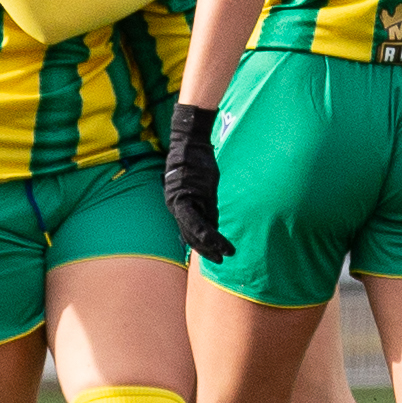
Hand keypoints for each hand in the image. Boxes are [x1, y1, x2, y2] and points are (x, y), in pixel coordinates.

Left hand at [164, 104, 233, 262]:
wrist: (189, 142)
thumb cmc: (195, 161)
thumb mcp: (201, 186)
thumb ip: (205, 205)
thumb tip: (213, 224)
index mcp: (176, 204)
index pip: (187, 231)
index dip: (200, 245)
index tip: (213, 254)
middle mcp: (174, 206)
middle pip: (189, 235)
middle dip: (206, 250)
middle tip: (220, 260)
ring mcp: (180, 202)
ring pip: (193, 231)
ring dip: (211, 245)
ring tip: (226, 253)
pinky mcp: (188, 196)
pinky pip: (195, 220)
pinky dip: (206, 233)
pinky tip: (217, 242)